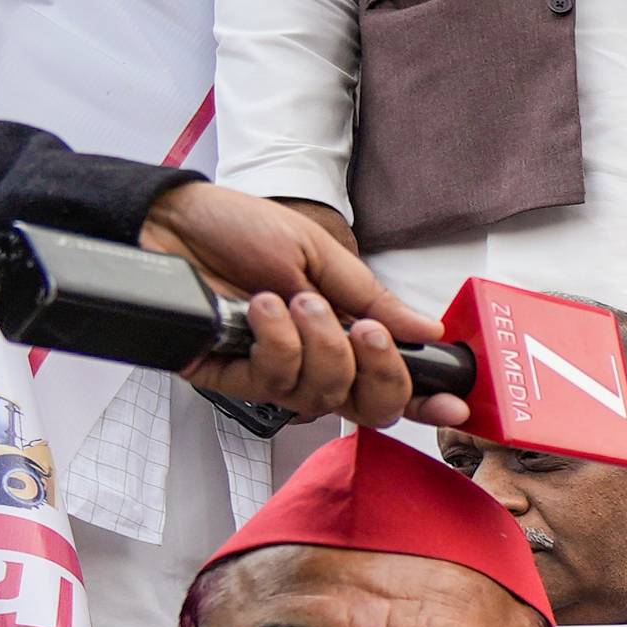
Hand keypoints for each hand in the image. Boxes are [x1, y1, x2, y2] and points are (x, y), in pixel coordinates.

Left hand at [139, 180, 449, 429]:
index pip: (391, 383)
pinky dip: (276, 342)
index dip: (424, 401)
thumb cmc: (242, 228)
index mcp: (343, 335)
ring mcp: (272, 372)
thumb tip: (426, 329)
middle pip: (367, 408)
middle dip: (376, 373)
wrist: (173, 218)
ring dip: (318, 346)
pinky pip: (271, 382)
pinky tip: (262, 308)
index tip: (452, 404)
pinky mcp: (228, 376)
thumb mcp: (320, 256)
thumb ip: (372, 299)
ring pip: (321, 397)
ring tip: (294, 298)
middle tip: (366, 331)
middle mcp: (313, 362)